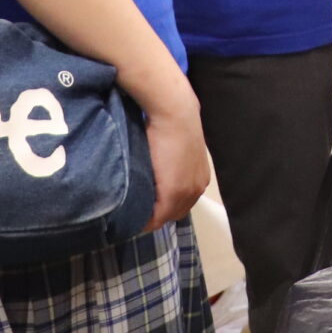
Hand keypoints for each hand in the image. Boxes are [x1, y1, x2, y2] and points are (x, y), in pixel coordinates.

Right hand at [142, 95, 210, 232]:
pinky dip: (145, 220)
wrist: (174, 112)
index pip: (182, 203)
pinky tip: (132, 216)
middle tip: (137, 208)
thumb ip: (171, 164)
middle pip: (176, 212)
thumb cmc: (173, 122)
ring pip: (166, 217)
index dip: (164, 206)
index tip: (146, 204)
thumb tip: (157, 168)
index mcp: (199, 178)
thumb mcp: (177, 148)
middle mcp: (198, 188)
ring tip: (133, 211)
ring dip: (150, 216)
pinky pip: (157, 218)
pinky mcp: (173, 194)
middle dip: (157, 213)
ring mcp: (187, 193)